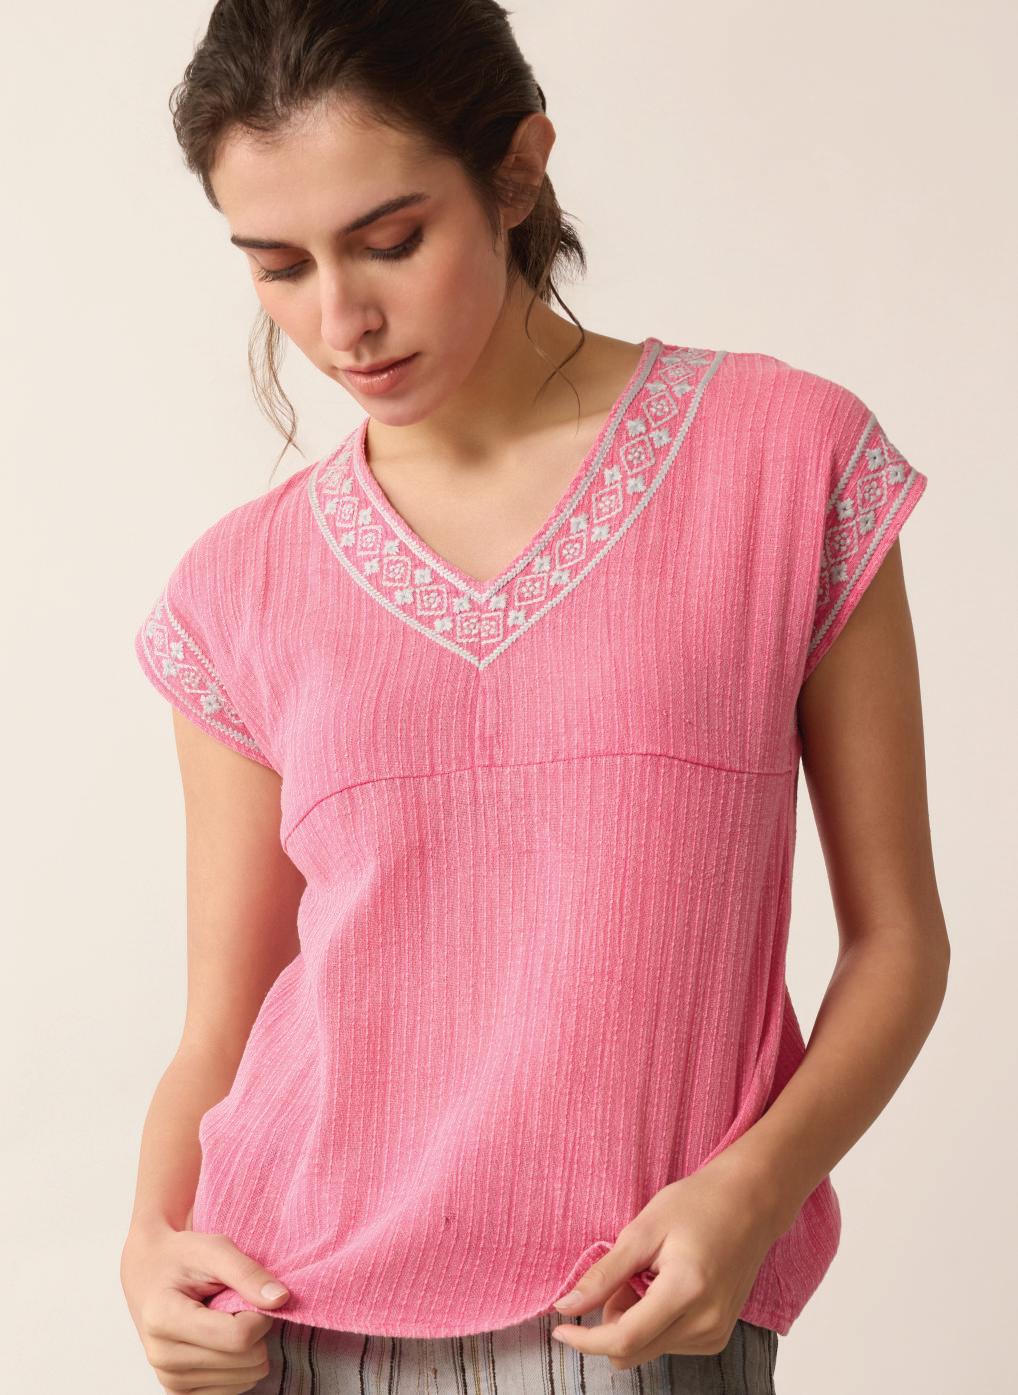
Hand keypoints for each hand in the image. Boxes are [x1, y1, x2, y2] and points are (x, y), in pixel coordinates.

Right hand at [120, 1222, 290, 1392]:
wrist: (147, 1271)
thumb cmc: (181, 1257)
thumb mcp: (214, 1249)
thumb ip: (247, 1272)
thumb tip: (281, 1299)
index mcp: (165, 1319)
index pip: (238, 1336)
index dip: (260, 1316)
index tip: (253, 1295)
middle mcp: (162, 1356)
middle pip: (244, 1360)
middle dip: (256, 1331)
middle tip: (238, 1306)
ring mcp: (169, 1380)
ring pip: (244, 1379)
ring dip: (249, 1349)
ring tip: (226, 1321)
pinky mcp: (178, 1392)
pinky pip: (232, 1391)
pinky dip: (240, 1367)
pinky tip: (224, 1342)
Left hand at [549, 1155, 783, 1369]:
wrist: (750, 1203)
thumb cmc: (697, 1205)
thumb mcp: (643, 1229)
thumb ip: (604, 1274)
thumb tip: (565, 1307)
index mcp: (686, 1291)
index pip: (625, 1338)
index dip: (586, 1340)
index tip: (559, 1328)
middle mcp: (705, 1323)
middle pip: (633, 1351)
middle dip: (611, 1322)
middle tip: (622, 1277)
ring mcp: (715, 1334)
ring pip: (647, 1349)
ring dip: (634, 1320)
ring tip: (651, 1274)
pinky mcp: (717, 1337)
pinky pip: (667, 1344)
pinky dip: (654, 1322)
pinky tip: (665, 1286)